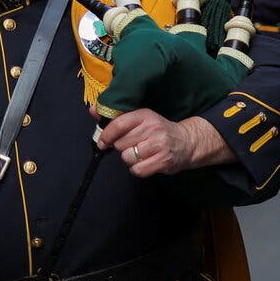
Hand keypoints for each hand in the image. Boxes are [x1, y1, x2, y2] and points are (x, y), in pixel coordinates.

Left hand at [95, 107, 229, 174]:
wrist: (187, 142)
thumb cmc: (159, 131)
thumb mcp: (141, 119)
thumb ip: (116, 116)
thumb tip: (93, 110)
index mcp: (146, 115)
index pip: (118, 124)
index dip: (106, 135)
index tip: (103, 141)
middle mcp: (153, 128)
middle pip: (120, 144)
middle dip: (122, 147)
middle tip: (133, 145)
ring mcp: (159, 145)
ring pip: (127, 158)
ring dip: (130, 159)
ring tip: (141, 154)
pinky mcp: (163, 161)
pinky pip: (137, 170)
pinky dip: (138, 169)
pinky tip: (146, 162)